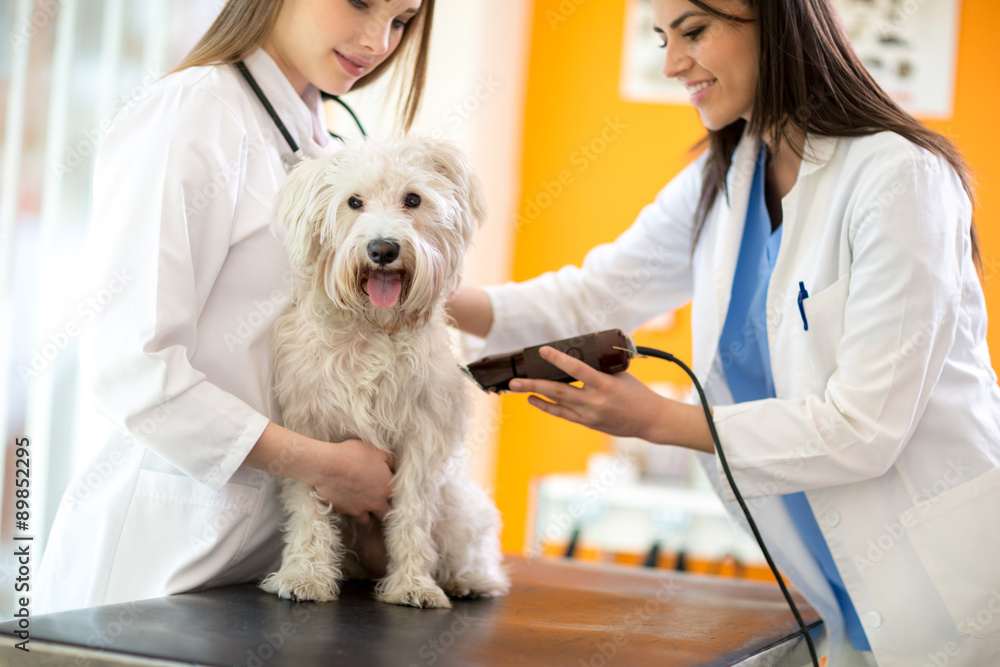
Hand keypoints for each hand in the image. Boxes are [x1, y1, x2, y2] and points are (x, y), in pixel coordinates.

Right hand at [305, 439, 394, 526]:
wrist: (327, 465)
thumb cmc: (354, 455)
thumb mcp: (377, 452)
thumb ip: (388, 462)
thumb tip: (392, 469)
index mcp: (387, 489)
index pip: (397, 496)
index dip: (393, 492)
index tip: (387, 487)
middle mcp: (375, 503)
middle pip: (385, 514)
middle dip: (383, 510)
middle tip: (379, 504)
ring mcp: (358, 509)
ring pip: (365, 521)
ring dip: (365, 516)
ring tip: (362, 508)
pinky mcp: (342, 511)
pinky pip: (347, 514)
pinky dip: (347, 510)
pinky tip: (344, 500)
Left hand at [509, 346, 713, 452]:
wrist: (649, 420)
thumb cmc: (636, 392)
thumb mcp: (620, 373)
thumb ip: (599, 365)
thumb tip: (578, 351)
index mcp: (605, 384)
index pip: (577, 369)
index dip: (558, 359)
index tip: (543, 350)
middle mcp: (594, 401)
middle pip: (558, 391)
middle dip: (533, 385)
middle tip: (514, 380)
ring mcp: (589, 414)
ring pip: (557, 404)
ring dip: (535, 395)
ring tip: (517, 389)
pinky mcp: (587, 423)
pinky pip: (562, 414)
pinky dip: (547, 407)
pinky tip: (534, 400)